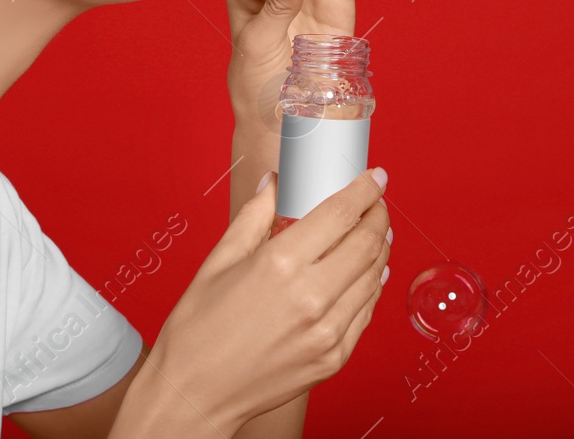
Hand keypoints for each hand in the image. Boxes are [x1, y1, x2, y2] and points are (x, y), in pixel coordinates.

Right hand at [136, 168, 391, 434]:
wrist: (193, 396)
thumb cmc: (197, 331)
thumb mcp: (219, 262)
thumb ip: (255, 216)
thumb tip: (275, 182)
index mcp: (279, 264)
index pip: (341, 213)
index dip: (365, 189)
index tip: (375, 177)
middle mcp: (310, 297)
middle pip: (367, 242)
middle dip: (378, 215)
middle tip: (376, 203)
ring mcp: (326, 331)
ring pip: (374, 276)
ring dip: (379, 249)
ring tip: (373, 234)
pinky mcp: (334, 358)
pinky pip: (366, 311)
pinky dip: (370, 286)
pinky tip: (364, 274)